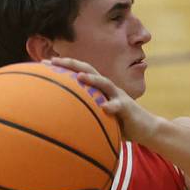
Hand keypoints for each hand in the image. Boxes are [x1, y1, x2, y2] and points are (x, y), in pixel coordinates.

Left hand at [48, 57, 162, 144]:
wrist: (146, 128)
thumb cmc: (120, 123)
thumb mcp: (100, 115)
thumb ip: (85, 112)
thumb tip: (60, 119)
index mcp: (99, 89)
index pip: (79, 73)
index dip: (63, 67)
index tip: (43, 63)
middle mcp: (108, 88)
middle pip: (88, 71)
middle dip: (71, 64)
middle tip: (53, 61)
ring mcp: (118, 96)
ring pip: (104, 83)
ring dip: (92, 79)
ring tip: (79, 76)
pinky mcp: (127, 108)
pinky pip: (119, 106)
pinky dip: (112, 106)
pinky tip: (105, 108)